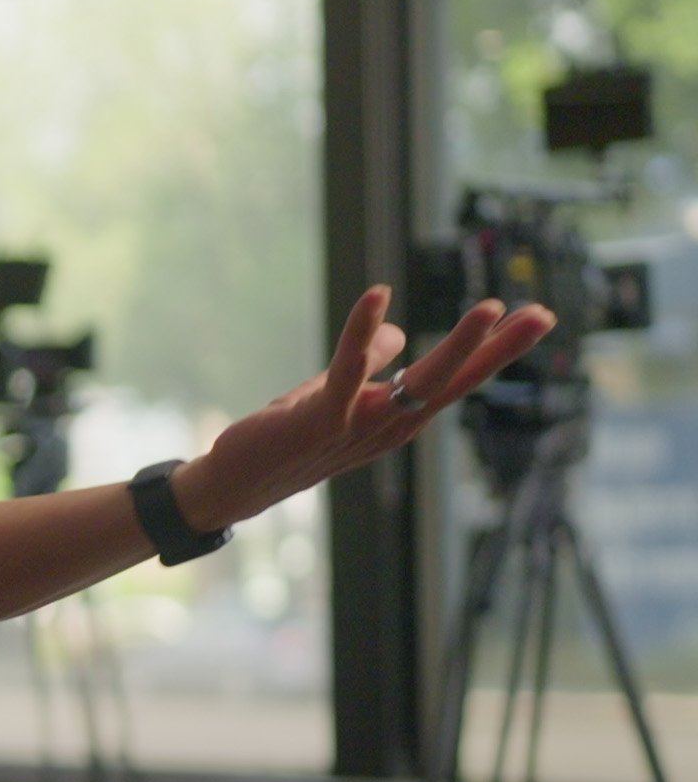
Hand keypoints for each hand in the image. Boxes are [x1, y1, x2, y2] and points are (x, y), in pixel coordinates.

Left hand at [171, 285, 557, 533]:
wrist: (235, 484)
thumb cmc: (286, 438)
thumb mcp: (333, 394)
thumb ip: (367, 367)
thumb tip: (399, 333)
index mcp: (396, 420)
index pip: (456, 382)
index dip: (495, 352)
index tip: (535, 319)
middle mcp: (389, 428)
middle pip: (455, 385)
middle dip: (500, 350)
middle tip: (545, 315)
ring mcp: (358, 428)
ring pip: (419, 383)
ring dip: (457, 346)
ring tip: (491, 307)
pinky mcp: (320, 420)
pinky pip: (347, 372)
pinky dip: (363, 333)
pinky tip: (379, 296)